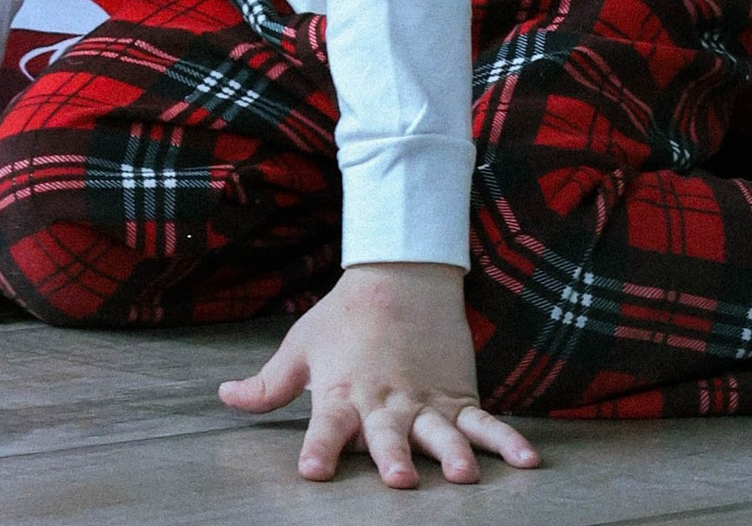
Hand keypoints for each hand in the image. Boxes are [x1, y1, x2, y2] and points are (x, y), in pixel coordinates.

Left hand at [219, 264, 538, 487]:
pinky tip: (527, 464)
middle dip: (392, 457)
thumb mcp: (301, 347)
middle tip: (398, 480)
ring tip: (463, 475)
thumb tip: (224, 396)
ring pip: (439, 430)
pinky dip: (506, 442)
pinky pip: (484, 422)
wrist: (400, 271)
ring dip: (451, 453)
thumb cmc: (344, 316)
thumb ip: (268, 384)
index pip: (327, 425)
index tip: (312, 472)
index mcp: (343, 391)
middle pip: (387, 432)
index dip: (319, 448)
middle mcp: (385, 400)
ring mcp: (425, 400)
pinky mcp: (457, 395)